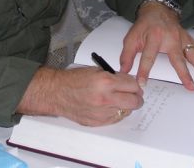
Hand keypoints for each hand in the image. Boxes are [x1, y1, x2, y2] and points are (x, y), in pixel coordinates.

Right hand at [17, 66, 143, 125]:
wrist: (57, 92)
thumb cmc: (74, 79)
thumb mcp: (97, 71)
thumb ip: (114, 78)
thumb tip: (129, 84)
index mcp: (106, 82)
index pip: (133, 86)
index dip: (135, 85)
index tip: (135, 86)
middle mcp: (105, 99)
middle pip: (134, 102)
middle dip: (136, 98)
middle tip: (134, 95)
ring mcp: (102, 113)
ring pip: (126, 112)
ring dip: (125, 106)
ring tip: (118, 100)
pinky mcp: (97, 122)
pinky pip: (115, 119)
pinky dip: (115, 113)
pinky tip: (109, 106)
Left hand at [120, 2, 193, 90]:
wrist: (157, 10)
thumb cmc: (144, 26)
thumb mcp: (132, 37)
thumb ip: (127, 55)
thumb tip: (124, 70)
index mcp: (154, 37)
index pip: (148, 57)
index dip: (144, 71)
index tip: (142, 84)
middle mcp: (170, 38)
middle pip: (178, 58)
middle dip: (185, 74)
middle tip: (191, 87)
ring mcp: (181, 38)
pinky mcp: (188, 38)